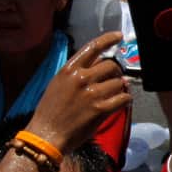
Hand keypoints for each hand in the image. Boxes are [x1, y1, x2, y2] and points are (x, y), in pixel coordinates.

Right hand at [26, 33, 129, 152]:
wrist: (46, 135)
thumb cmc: (50, 111)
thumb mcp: (58, 85)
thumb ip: (78, 73)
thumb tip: (102, 66)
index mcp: (68, 70)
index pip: (92, 48)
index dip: (108, 39)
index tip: (119, 36)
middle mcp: (81, 79)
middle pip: (112, 66)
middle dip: (116, 73)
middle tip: (114, 80)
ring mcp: (91, 94)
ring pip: (119, 83)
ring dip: (119, 89)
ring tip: (111, 96)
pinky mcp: (100, 109)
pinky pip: (124, 98)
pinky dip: (125, 100)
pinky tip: (119, 103)